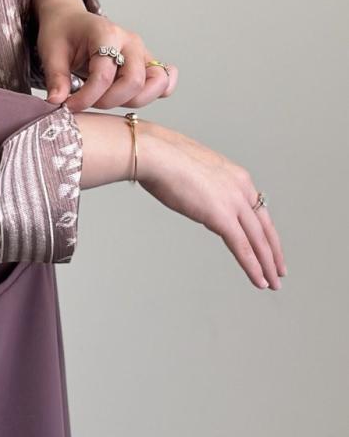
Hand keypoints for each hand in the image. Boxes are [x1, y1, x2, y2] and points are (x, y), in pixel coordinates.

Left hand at [32, 0, 177, 111]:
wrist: (70, 20)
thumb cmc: (62, 33)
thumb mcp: (51, 52)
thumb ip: (56, 78)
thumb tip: (56, 102)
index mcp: (106, 34)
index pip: (104, 75)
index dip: (86, 97)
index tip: (68, 105)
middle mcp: (130, 42)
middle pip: (134, 82)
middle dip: (109, 101)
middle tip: (87, 101)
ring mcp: (142, 52)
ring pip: (156, 84)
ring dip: (131, 101)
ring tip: (105, 98)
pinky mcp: (146, 62)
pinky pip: (164, 80)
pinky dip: (156, 93)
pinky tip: (132, 96)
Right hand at [137, 119, 285, 289]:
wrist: (156, 154)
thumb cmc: (163, 157)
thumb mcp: (192, 170)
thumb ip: (201, 185)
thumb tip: (196, 196)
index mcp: (236, 176)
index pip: (257, 209)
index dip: (264, 230)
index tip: (268, 243)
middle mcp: (242, 188)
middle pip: (264, 227)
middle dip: (273, 251)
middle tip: (279, 270)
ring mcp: (234, 202)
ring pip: (258, 240)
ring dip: (267, 264)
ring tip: (272, 282)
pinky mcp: (222, 217)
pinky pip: (243, 247)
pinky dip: (253, 266)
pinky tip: (259, 280)